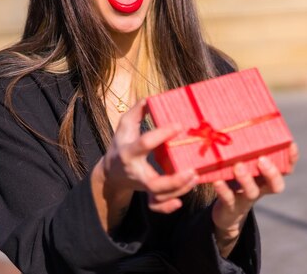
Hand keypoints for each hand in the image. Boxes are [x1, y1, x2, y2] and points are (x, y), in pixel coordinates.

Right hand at [101, 99, 198, 213]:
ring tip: (195, 177)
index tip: (179, 125)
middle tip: (192, 169)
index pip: (144, 144)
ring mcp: (141, 186)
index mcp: (129, 152)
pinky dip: (167, 207)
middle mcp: (136, 171)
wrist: (111, 171)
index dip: (162, 134)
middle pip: (153, 183)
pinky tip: (179, 202)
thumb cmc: (122, 143)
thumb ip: (137, 111)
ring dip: (178, 190)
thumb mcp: (125, 126)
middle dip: (173, 181)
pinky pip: (155, 206)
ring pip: (159, 196)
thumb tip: (152, 98)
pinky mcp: (146, 194)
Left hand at [211, 143, 298, 255]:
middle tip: (262, 159)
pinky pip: (228, 199)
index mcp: (267, 176)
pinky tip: (217, 181)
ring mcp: (246, 198)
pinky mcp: (230, 206)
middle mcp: (261, 188)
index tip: (291, 144)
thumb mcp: (242, 162)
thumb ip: (244, 146)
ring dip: (246, 179)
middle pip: (276, 185)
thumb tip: (237, 113)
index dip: (291, 159)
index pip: (286, 169)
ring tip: (238, 166)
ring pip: (252, 192)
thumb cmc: (235, 177)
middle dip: (271, 172)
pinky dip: (223, 190)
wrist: (225, 211)